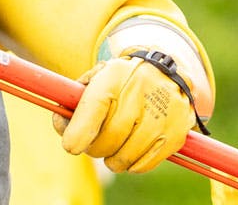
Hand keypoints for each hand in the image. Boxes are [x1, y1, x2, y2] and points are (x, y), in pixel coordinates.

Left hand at [54, 49, 194, 172]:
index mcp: (113, 77)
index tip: (72, 145)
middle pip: (105, 142)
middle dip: (95, 148)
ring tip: (116, 144)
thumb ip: (73, 102)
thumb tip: (62, 127)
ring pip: (123, 158)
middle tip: (97, 141)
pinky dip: (132, 163)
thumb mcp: (96, 80)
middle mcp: (139, 94)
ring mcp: (161, 115)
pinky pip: (142, 165)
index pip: (92, 111)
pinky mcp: (175, 134)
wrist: (166, 72)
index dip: (77, 134)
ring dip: (113, 158)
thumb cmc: (121, 82)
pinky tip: (133, 148)